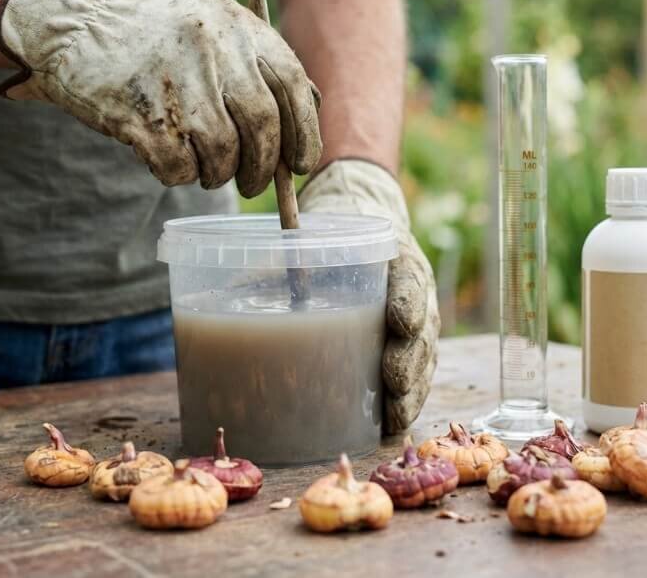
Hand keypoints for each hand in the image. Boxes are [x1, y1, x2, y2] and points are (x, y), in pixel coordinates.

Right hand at [0, 0, 320, 194]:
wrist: (76, 24)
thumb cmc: (156, 40)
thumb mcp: (212, 31)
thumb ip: (255, 71)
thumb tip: (297, 140)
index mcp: (236, 24)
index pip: (291, 85)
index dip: (305, 132)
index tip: (301, 164)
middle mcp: (210, 47)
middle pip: (262, 125)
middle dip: (264, 167)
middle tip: (254, 185)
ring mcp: (174, 80)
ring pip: (223, 152)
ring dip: (220, 173)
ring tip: (207, 169)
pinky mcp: (139, 114)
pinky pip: (179, 167)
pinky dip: (181, 175)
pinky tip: (170, 162)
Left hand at [298, 160, 438, 433]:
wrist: (356, 221)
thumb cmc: (326, 234)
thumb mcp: (304, 236)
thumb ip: (275, 263)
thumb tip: (223, 290)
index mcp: (395, 258)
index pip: (410, 278)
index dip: (408, 301)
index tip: (399, 321)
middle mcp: (413, 292)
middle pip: (422, 328)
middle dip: (410, 359)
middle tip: (393, 381)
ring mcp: (416, 322)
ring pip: (423, 358)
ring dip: (411, 391)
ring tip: (393, 417)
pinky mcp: (408, 348)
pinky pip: (416, 376)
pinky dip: (406, 402)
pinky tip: (390, 426)